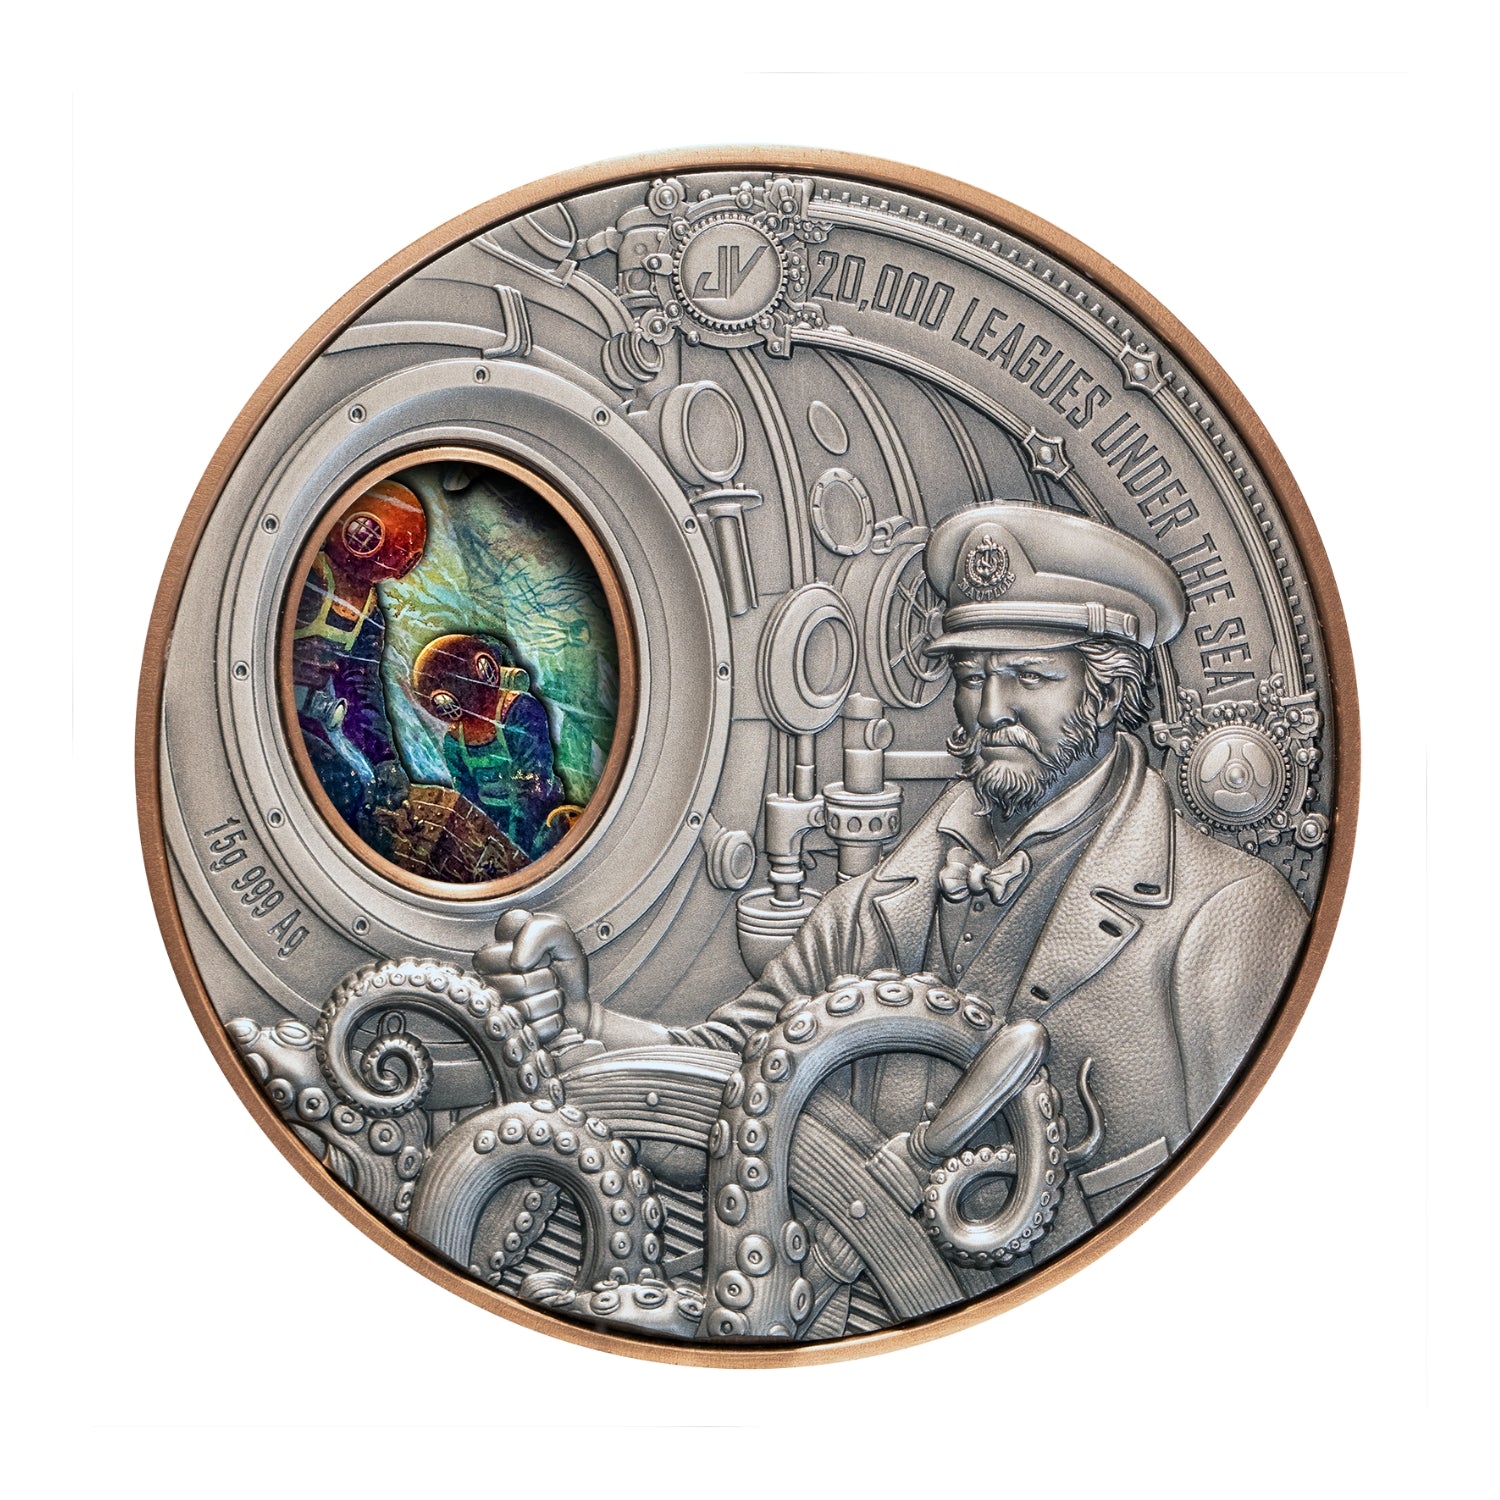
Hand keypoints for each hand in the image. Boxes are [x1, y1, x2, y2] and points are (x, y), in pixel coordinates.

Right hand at [473, 909, 587, 1045]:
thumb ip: (540, 930)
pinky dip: (553, 1021)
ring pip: (525, 1008)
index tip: (540, 956)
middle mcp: (488, 985)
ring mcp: (499, 1014)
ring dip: (551, 1000)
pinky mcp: (513, 1037)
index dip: (530, 955)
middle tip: (549, 978)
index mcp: (492, 956)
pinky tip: (549, 1014)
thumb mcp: (560, 936)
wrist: (579, 1002)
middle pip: (516, 983)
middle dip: (545, 979)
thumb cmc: (565, 969)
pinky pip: (535, 1029)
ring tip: (550, 995)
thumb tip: (518, 962)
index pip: (493, 955)